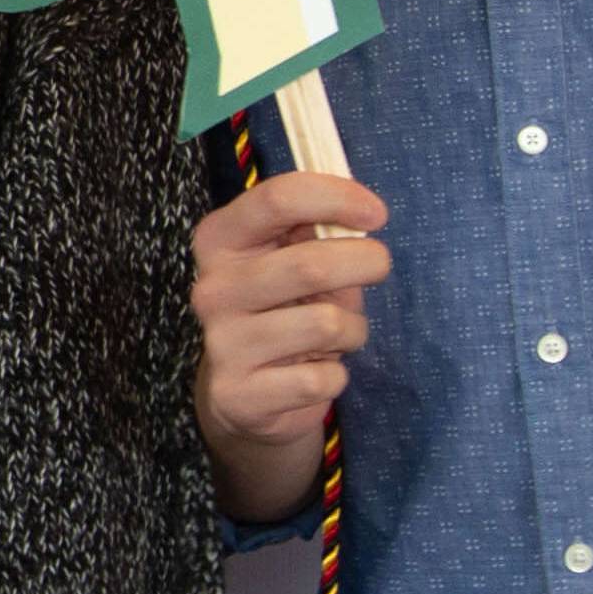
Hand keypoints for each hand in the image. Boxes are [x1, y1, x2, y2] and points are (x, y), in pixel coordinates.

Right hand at [188, 172, 387, 523]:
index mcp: (220, 241)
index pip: (278, 199)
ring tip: (341, 335)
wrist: (243, 395)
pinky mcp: (238, 395)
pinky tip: (317, 373)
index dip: (338, 198)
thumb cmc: (282, 311)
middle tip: (378, 267)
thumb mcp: (294, 261)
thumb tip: (362, 215)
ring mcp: (222, 343)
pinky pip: (320, 378)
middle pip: (310, 264)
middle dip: (365, 262)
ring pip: (325, 323)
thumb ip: (320, 234)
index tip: (377, 214)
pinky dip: (336, 375)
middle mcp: (213, 288)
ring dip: (353, 328)